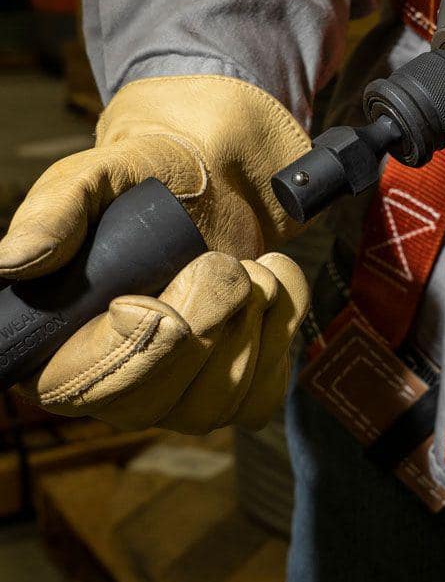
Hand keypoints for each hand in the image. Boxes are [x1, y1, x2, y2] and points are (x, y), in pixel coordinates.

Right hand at [0, 75, 311, 430]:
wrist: (217, 182)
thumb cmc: (146, 183)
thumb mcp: (97, 177)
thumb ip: (55, 212)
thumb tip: (11, 262)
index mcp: (57, 348)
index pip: (85, 387)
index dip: (130, 349)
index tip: (148, 299)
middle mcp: (116, 389)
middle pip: (164, 404)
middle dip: (204, 321)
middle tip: (217, 261)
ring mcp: (180, 401)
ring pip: (223, 401)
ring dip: (249, 318)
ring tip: (242, 265)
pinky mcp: (237, 395)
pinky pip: (265, 394)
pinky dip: (281, 328)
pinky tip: (268, 287)